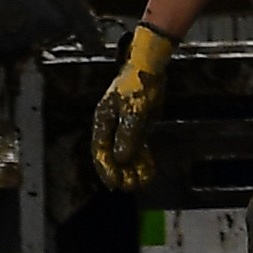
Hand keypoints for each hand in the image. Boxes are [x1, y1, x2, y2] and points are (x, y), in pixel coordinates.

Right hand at [90, 21, 178, 194]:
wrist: (150, 66)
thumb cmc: (138, 84)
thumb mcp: (134, 111)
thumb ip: (128, 134)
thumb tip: (121, 158)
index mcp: (103, 121)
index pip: (101, 151)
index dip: (107, 169)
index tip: (114, 184)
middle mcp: (111, 127)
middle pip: (113, 156)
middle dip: (120, 172)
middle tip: (129, 186)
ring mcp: (125, 126)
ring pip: (126, 154)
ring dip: (132, 168)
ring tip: (140, 181)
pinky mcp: (138, 125)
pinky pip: (138, 147)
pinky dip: (142, 159)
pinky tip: (148, 170)